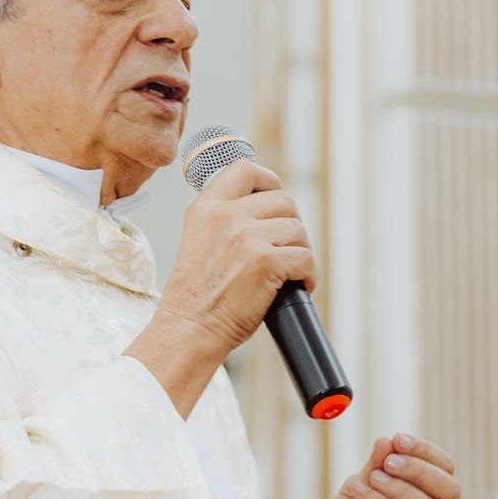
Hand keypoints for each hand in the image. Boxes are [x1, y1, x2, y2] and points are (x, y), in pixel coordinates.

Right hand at [126, 159, 315, 417]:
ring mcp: (246, 237)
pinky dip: (308, 275)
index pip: (244, 169)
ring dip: (301, 253)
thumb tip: (267, 209)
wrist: (189, 330)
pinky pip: (305, 258)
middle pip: (283, 201)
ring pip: (298, 231)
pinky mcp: (266, 262)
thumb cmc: (196, 296)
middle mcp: (225, 216)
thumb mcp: (199, 240)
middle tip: (285, 250)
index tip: (275, 198)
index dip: (269, 180)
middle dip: (291, 226)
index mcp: (206, 208)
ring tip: (290, 273)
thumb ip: (225, 219)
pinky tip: (298, 286)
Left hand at [298, 435, 460, 498]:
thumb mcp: (361, 484)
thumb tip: (388, 441)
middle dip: (420, 470)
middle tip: (388, 461)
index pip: (446, 470)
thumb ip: (376, 465)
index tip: (398, 439)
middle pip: (451, 492)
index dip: (426, 451)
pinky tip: (360, 492)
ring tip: (374, 478)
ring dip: (401, 489)